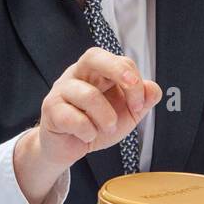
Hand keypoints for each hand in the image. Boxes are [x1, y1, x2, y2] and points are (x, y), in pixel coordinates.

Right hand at [12, 47, 160, 203]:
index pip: (120, 61)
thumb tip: (153, 89)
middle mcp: (77, 74)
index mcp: (98, 71)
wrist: (68, 148)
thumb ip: (142, 101)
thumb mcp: (125, 114)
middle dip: (117, 71)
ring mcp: (61, 91)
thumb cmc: (95, 125)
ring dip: (106, 117)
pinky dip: (87, 132)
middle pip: (93, 56)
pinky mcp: (50, 110)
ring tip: (107, 129)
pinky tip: (87, 136)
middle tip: (132, 93)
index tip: (138, 105)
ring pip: (87, 94)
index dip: (134, 81)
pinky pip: (72, 118)